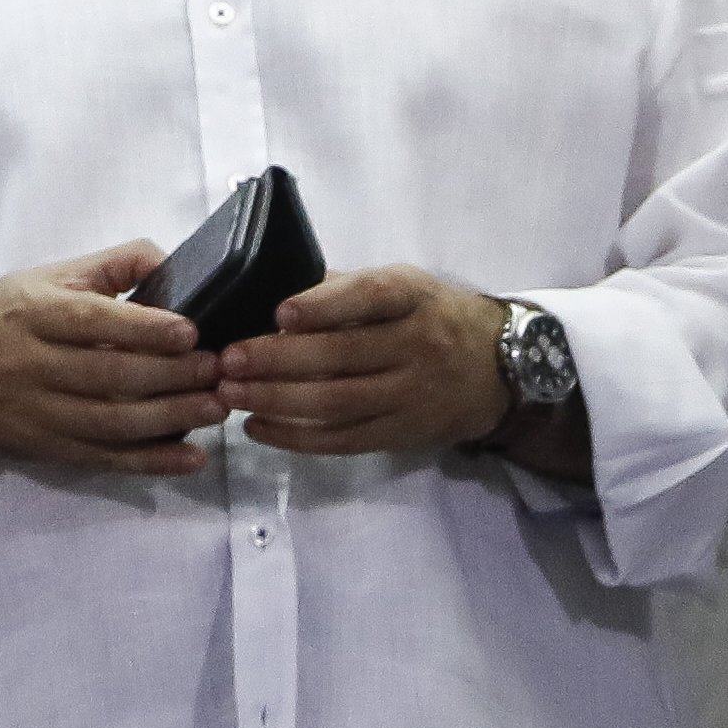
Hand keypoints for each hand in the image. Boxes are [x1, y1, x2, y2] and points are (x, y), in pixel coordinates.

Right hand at [0, 242, 227, 494]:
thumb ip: (108, 266)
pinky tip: (190, 457)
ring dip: (169, 419)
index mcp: (31, 313)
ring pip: (109, 422)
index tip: (190, 332)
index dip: (142, 328)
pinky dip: (149, 462)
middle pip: (106, 375)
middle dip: (170, 376)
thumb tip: (171, 260)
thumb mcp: (43, 278)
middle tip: (218, 370)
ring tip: (215, 407)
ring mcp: (36, 411)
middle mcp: (29, 364)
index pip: (90, 321)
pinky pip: (102, 458)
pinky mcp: (45, 447)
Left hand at [220, 267, 508, 454]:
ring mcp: (413, 395)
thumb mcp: (401, 286)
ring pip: (337, 402)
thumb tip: (265, 290)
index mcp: (414, 298)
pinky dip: (296, 437)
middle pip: (343, 355)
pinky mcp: (403, 433)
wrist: (500, 368)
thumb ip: (342, 289)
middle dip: (278, 359)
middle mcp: (418, 345)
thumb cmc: (431, 316)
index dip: (326, 305)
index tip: (279, 313)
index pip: (372, 297)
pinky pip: (345, 440)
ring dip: (277, 400)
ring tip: (229, 394)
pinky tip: (257, 427)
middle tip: (227, 360)